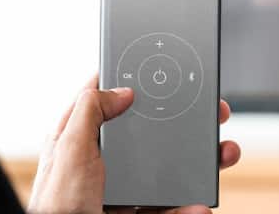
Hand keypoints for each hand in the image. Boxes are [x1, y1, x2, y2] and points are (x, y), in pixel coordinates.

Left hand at [27, 74, 241, 213]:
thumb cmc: (56, 206)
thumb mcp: (68, 151)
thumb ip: (89, 112)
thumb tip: (121, 90)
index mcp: (84, 140)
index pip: (111, 101)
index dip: (138, 86)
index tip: (167, 77)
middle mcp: (105, 162)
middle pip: (152, 134)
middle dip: (186, 124)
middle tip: (211, 115)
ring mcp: (124, 189)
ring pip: (170, 170)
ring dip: (200, 165)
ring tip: (222, 157)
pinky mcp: (137, 213)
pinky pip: (171, 207)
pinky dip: (189, 207)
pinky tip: (197, 205)